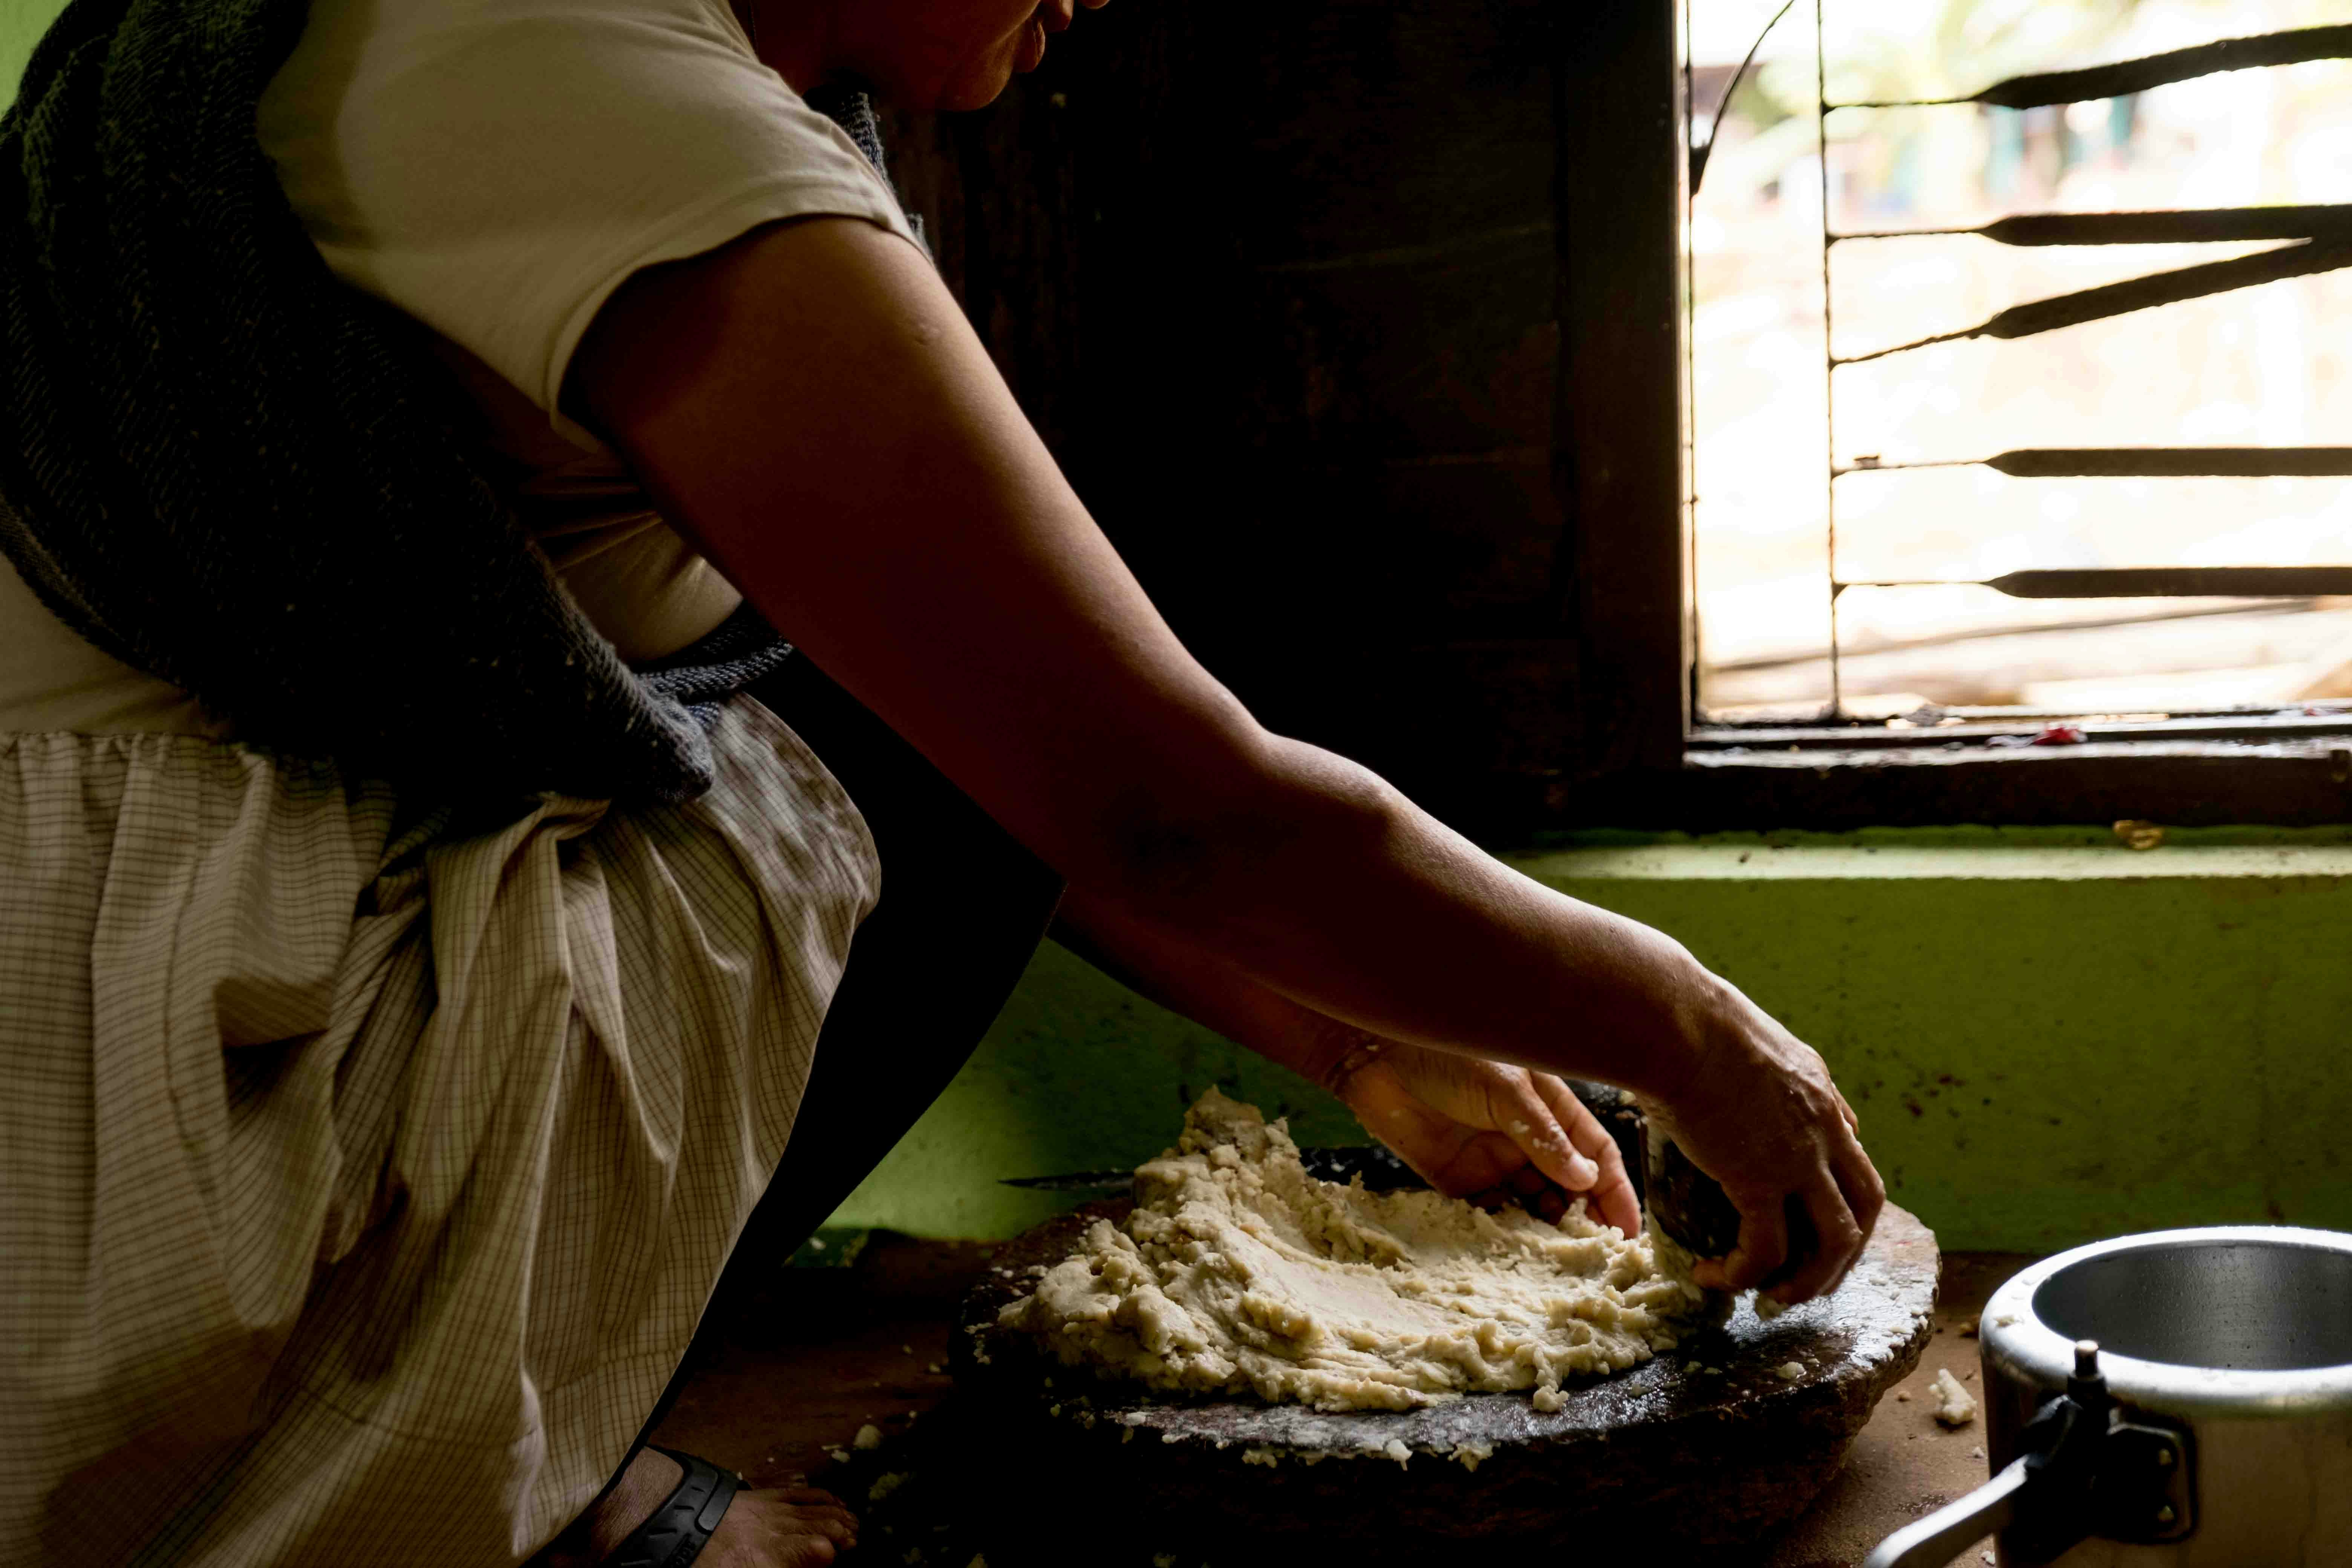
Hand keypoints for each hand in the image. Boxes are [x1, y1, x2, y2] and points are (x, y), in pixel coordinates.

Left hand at [1323, 1032, 1642, 1236]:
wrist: (1374, 1054)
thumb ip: (1543, 1135)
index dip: (1615, 1192)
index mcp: (1549, 1108)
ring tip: (1563, 1261)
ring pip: (1533, 1206)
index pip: (1596, 1154)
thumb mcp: (1504, 1089)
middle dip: (1588, 1220)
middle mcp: (1526, 1138)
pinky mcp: (1457, 1181)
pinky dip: (1505, 1234)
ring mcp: (1492, 1161)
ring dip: (1548, 1232)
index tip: (1629, 1231)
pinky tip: (1518, 1253)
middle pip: (1570, 1187)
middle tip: (1601, 1258)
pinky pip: (1489, 1215)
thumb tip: (1586, 1179)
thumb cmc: (1446, 1052)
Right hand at [1641, 964, 1884, 1305]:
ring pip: (1838, 1240)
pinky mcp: (1761, 1181)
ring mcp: (1800, 1157)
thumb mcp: (1739, 1037)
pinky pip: (1767, 1249)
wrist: (1674, 1023)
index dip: (1835, 1193)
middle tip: (1808, 1277)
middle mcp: (1824, 1128)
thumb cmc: (1686, 1020)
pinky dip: (1745, 1274)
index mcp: (1817, 1091)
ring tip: (1774, 1297)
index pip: (1849, 1151)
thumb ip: (1746, 1066)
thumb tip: (1711, 1074)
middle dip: (1844, 1251)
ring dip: (1812, 1279)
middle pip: (1865, 1205)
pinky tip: (1714, 1277)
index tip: (1804, 1216)